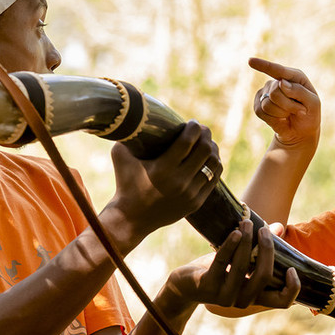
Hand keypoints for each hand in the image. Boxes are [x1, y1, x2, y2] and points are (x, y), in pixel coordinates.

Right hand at [108, 120, 219, 237]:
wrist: (132, 219)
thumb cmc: (125, 184)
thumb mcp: (120, 157)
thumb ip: (126, 135)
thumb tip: (130, 115)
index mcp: (163, 169)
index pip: (188, 142)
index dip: (194, 128)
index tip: (192, 122)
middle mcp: (179, 182)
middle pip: (205, 151)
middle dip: (206, 135)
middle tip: (201, 130)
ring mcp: (190, 194)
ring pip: (214, 165)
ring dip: (213, 150)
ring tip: (206, 143)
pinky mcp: (196, 202)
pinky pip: (214, 180)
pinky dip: (214, 166)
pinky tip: (208, 159)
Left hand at [166, 221, 300, 310]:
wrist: (184, 285)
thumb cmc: (218, 272)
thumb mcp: (241, 261)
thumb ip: (261, 249)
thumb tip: (279, 227)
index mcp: (255, 297)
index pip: (282, 302)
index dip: (293, 288)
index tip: (291, 268)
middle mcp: (242, 300)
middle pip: (264, 277)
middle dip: (267, 250)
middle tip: (263, 230)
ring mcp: (224, 296)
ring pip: (243, 267)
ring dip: (247, 241)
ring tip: (247, 223)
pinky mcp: (206, 286)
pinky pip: (222, 262)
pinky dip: (230, 245)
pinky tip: (235, 233)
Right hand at [249, 57, 320, 148]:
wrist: (300, 131)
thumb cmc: (309, 114)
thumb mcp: (313, 104)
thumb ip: (300, 92)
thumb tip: (281, 83)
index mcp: (295, 76)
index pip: (279, 70)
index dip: (264, 65)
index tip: (250, 61)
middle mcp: (278, 81)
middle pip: (275, 92)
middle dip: (288, 106)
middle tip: (299, 110)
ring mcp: (267, 92)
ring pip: (268, 104)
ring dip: (281, 114)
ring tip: (289, 114)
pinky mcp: (258, 104)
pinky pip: (260, 111)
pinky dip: (272, 119)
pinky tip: (280, 118)